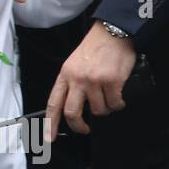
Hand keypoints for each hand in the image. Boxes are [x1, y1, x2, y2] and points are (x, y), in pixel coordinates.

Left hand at [46, 20, 135, 138]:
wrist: (113, 31)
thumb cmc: (95, 47)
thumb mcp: (75, 63)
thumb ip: (72, 82)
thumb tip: (75, 105)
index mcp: (65, 75)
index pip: (54, 103)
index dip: (50, 123)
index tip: (50, 137)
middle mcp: (77, 79)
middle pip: (72, 112)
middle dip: (78, 126)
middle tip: (84, 129)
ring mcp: (94, 81)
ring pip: (98, 110)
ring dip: (105, 109)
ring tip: (108, 99)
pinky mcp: (112, 82)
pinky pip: (114, 104)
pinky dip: (118, 104)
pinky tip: (118, 97)